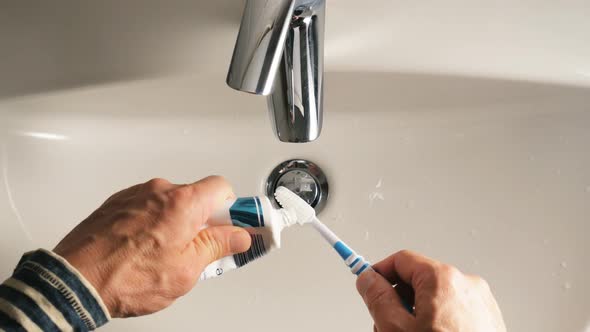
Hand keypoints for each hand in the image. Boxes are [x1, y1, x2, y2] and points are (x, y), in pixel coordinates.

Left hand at [53, 176, 251, 317]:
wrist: (75, 280)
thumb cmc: (125, 277)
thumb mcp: (187, 270)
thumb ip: (218, 247)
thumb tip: (239, 236)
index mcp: (183, 203)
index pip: (223, 189)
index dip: (235, 209)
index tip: (240, 225)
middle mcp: (160, 191)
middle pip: (198, 196)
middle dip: (206, 221)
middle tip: (204, 248)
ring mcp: (137, 195)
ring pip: (172, 203)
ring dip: (179, 223)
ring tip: (168, 255)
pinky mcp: (119, 203)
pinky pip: (149, 207)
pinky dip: (155, 223)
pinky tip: (147, 249)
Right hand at [356, 250, 505, 331]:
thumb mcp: (397, 329)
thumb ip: (378, 298)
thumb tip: (368, 279)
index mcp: (443, 279)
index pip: (401, 260)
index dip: (379, 273)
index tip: (367, 286)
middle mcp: (466, 284)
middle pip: (418, 280)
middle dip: (398, 301)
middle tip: (387, 327)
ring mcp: (480, 303)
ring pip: (435, 299)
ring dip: (417, 316)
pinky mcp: (488, 320)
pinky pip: (454, 312)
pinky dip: (438, 324)